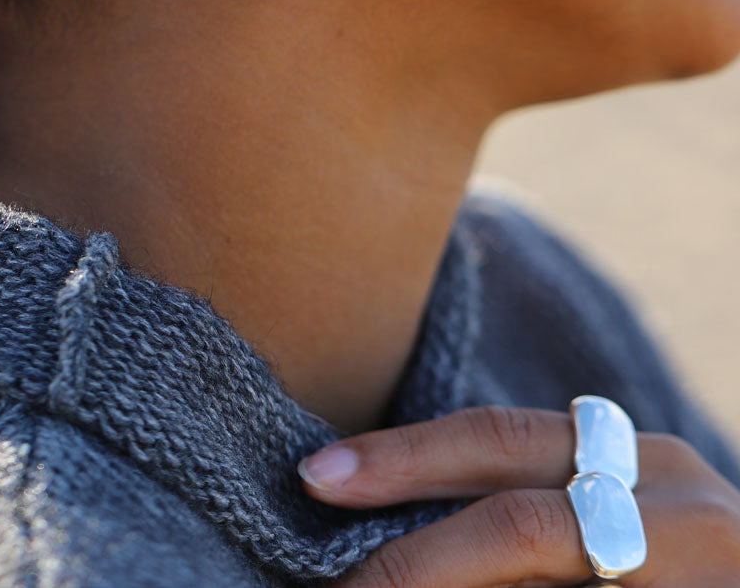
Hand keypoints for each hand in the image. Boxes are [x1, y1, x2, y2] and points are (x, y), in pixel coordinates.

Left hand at [297, 406, 739, 585]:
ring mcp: (708, 581)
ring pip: (540, 575)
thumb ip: (523, 507)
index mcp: (647, 463)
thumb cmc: (672, 562)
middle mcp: (684, 513)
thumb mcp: (614, 514)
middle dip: (410, 562)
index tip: (314, 476)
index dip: (399, 458)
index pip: (498, 441)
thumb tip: (376, 533)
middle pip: (519, 525)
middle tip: (330, 584)